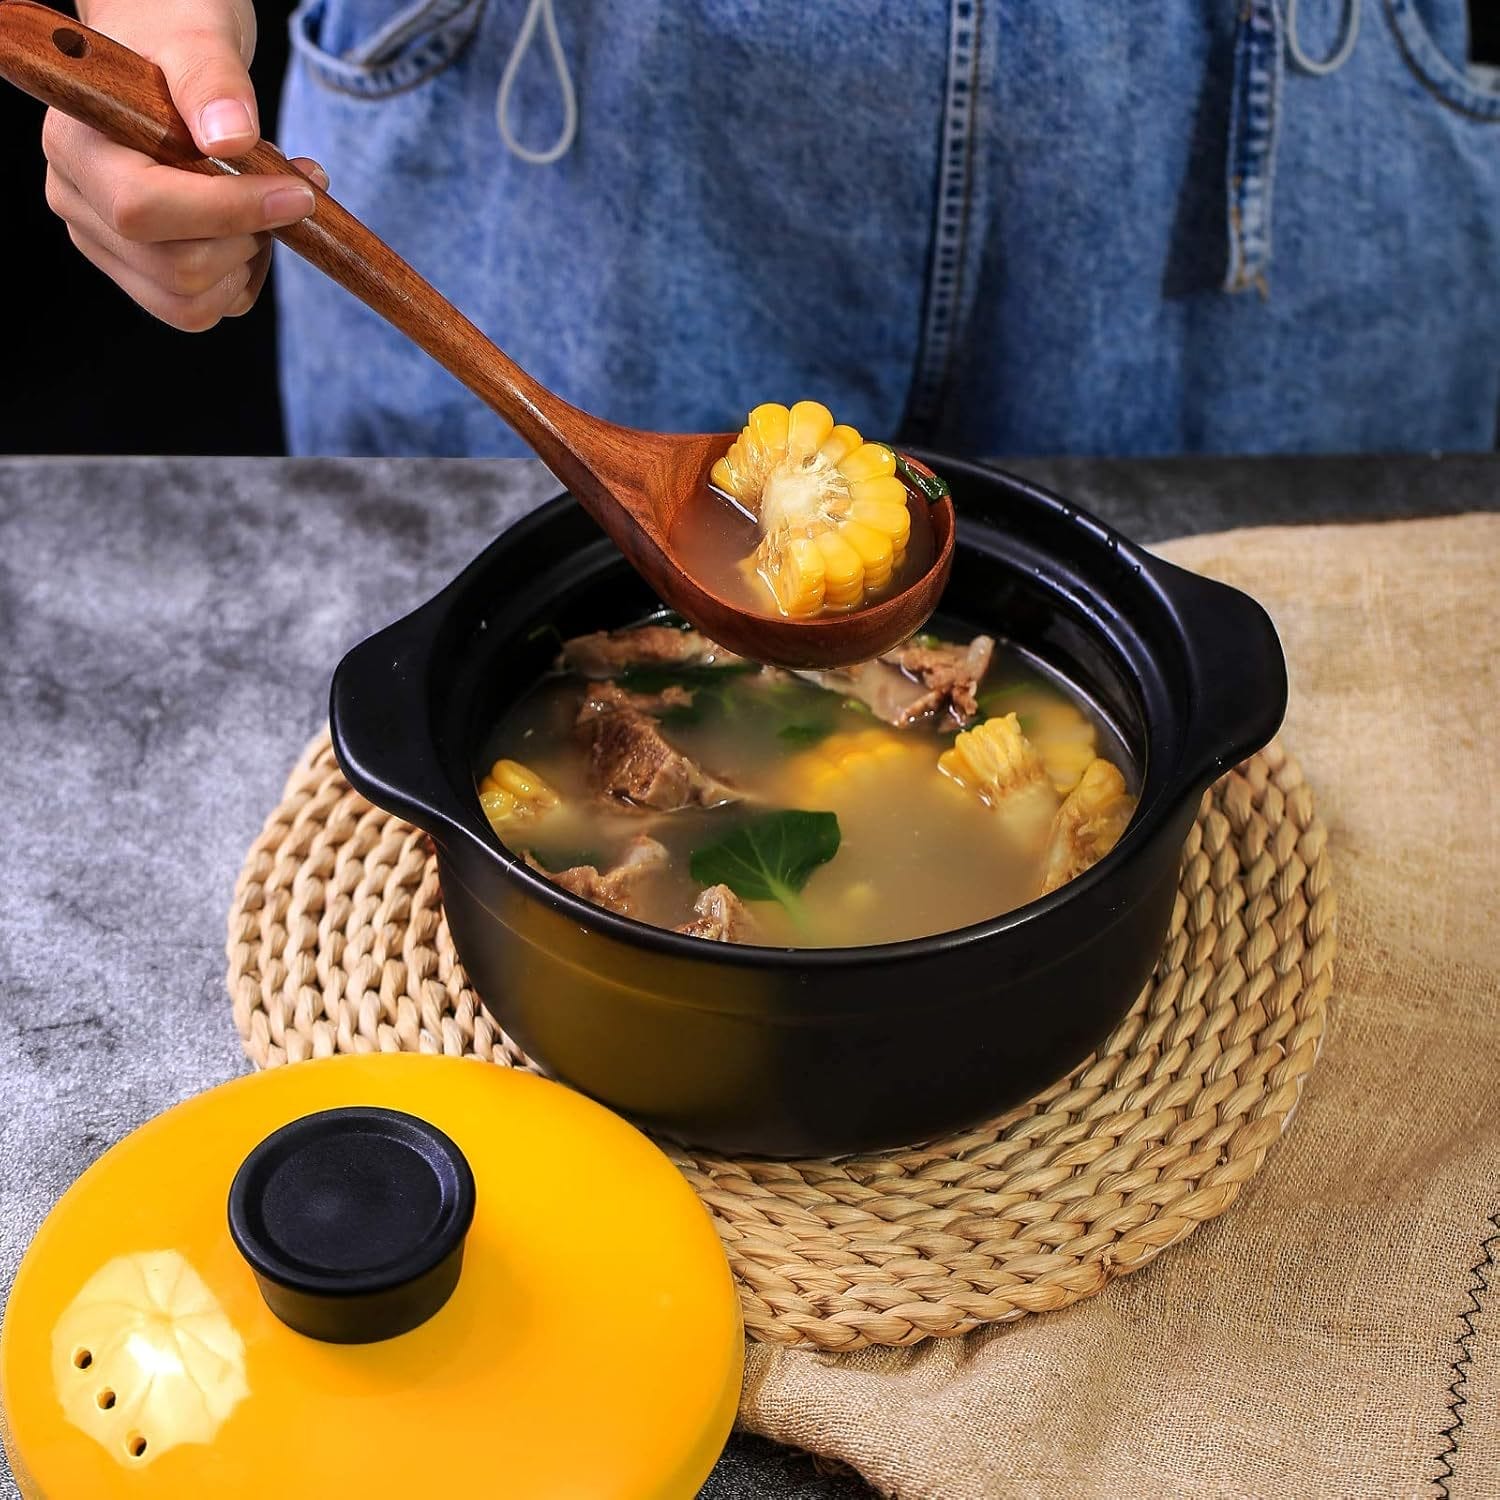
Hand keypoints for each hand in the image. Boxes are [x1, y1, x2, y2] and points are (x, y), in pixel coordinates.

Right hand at [41, 0, 326, 331]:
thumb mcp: (201, 39)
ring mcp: (106, 244)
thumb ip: (213, 81)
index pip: (145, 209)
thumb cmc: (177, 37)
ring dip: (250, 260)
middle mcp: (78, 202)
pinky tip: (251, 227)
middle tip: (286, 187)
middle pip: (178, 269)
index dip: (230, 212)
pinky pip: (204, 307)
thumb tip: (230, 137)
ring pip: (192, 302)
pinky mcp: (141, 272)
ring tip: (264, 200)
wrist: (168, 56)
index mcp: (77, 146)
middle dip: (249, 236)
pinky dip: (243, 277)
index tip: (299, 194)